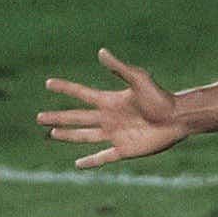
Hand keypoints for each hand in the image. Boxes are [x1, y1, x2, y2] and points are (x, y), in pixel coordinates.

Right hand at [37, 49, 186, 167]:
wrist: (178, 118)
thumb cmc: (160, 97)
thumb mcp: (139, 80)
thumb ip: (119, 69)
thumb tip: (101, 51)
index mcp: (110, 101)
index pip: (82, 94)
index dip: (65, 88)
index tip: (48, 83)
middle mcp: (109, 118)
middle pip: (77, 117)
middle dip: (58, 117)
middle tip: (39, 117)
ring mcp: (115, 135)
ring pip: (85, 136)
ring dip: (68, 135)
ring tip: (51, 134)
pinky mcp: (124, 150)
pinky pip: (103, 157)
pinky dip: (91, 161)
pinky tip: (77, 164)